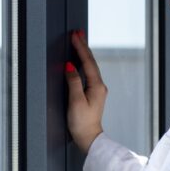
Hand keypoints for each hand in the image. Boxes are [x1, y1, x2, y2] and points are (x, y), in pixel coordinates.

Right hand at [65, 29, 105, 152]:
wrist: (89, 137)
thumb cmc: (82, 123)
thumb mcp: (76, 101)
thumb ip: (73, 82)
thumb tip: (70, 66)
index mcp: (97, 86)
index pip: (88, 62)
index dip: (81, 47)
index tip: (75, 35)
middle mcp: (99, 86)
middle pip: (91, 61)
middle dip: (83, 46)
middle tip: (78, 32)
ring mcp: (97, 89)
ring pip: (90, 66)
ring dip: (83, 53)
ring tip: (79, 41)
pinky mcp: (92, 93)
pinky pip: (88, 73)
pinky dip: (83, 63)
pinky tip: (80, 60)